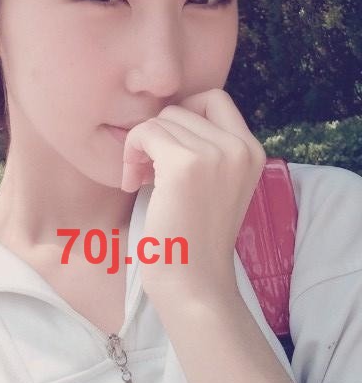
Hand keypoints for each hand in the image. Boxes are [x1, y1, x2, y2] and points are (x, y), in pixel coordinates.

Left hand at [120, 89, 265, 302]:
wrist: (194, 283)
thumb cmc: (195, 239)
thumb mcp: (218, 184)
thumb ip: (209, 149)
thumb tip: (170, 115)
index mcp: (252, 151)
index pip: (214, 99)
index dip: (185, 114)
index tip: (168, 146)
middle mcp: (239, 147)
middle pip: (182, 108)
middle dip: (158, 133)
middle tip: (148, 169)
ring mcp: (215, 154)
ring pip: (161, 120)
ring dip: (141, 146)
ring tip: (141, 179)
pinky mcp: (185, 165)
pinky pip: (144, 132)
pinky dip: (130, 153)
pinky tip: (133, 183)